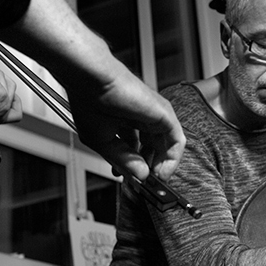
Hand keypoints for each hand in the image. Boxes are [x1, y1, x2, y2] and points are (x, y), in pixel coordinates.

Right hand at [65, 62, 185, 181]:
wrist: (92, 80)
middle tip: (143, 185)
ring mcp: (155, 116)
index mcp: (126, 122)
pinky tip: (161, 172)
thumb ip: (123, 160)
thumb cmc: (89, 102)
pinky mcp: (164, 114)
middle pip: (155, 150)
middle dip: (149, 170)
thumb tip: (141, 176)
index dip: (135, 168)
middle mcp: (143, 118)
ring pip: (167, 147)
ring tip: (152, 181)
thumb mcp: (103, 141)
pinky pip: (176, 142)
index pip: (138, 149)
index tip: (130, 181)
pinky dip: (171, 160)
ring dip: (161, 168)